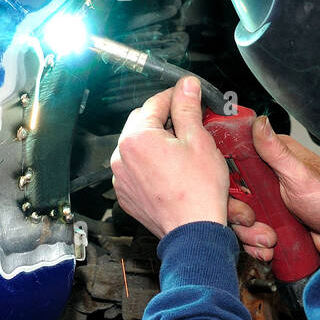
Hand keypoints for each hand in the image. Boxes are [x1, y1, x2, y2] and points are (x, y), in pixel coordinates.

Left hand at [110, 77, 228, 238]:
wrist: (193, 233)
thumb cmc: (198, 192)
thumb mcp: (198, 140)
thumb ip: (188, 108)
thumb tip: (186, 86)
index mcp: (137, 137)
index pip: (155, 103)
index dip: (175, 97)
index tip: (188, 96)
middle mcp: (121, 155)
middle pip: (142, 122)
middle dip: (163, 120)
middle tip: (188, 126)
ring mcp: (121, 177)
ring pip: (137, 146)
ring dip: (155, 142)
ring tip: (180, 152)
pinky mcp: (126, 194)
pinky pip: (134, 169)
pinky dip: (149, 164)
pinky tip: (170, 171)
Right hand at [227, 115, 319, 261]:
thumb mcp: (300, 174)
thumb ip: (276, 151)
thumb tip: (259, 121)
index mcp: (273, 158)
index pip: (235, 162)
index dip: (228, 180)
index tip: (235, 194)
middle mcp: (266, 179)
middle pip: (232, 195)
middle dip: (239, 214)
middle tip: (253, 220)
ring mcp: (266, 204)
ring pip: (238, 219)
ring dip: (250, 234)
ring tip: (270, 238)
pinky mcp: (269, 225)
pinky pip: (248, 236)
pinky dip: (255, 245)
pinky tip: (270, 247)